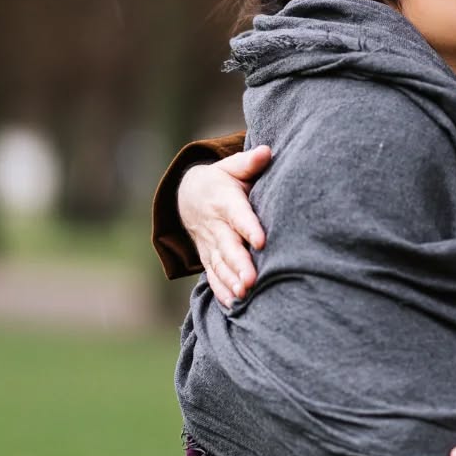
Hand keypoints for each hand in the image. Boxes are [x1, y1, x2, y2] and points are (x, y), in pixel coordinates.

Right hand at [178, 145, 270, 307]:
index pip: (238, 215)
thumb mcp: (230, 167)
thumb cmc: (221, 181)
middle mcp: (215, 226)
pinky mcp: (208, 257)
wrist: (188, 197)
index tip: (262, 241)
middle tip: (252, 280)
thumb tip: (267, 152)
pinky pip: (213, 276)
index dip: (249, 228)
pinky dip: (221, 290)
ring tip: (245, 294)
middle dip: (239, 264)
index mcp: (224, 202)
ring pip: (220, 265)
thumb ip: (249, 162)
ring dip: (231, 281)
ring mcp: (209, 244)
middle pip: (228, 247)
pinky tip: (233, 304)